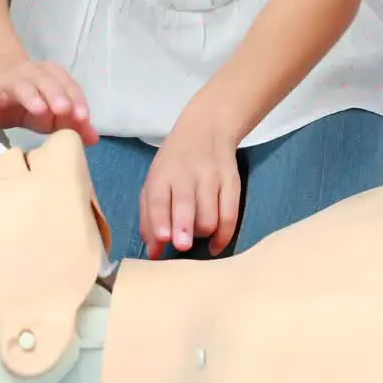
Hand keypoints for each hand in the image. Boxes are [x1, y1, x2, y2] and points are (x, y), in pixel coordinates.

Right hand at [0, 57, 98, 143]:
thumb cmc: (28, 100)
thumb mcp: (51, 113)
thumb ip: (71, 123)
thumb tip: (94, 139)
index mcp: (54, 79)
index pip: (69, 88)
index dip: (76, 101)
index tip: (83, 117)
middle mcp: (34, 75)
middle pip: (48, 83)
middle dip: (57, 96)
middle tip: (63, 110)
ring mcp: (11, 81)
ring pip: (23, 86)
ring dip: (31, 96)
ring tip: (39, 108)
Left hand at [140, 114, 241, 258]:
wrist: (208, 129)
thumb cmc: (174, 164)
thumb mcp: (154, 183)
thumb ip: (149, 219)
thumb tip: (153, 254)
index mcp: (162, 174)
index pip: (158, 197)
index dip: (160, 219)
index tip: (163, 237)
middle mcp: (187, 174)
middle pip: (186, 204)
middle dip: (184, 226)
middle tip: (182, 245)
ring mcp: (212, 178)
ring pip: (210, 216)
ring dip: (202, 233)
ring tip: (195, 234)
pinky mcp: (232, 183)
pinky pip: (231, 215)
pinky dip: (224, 236)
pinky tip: (215, 246)